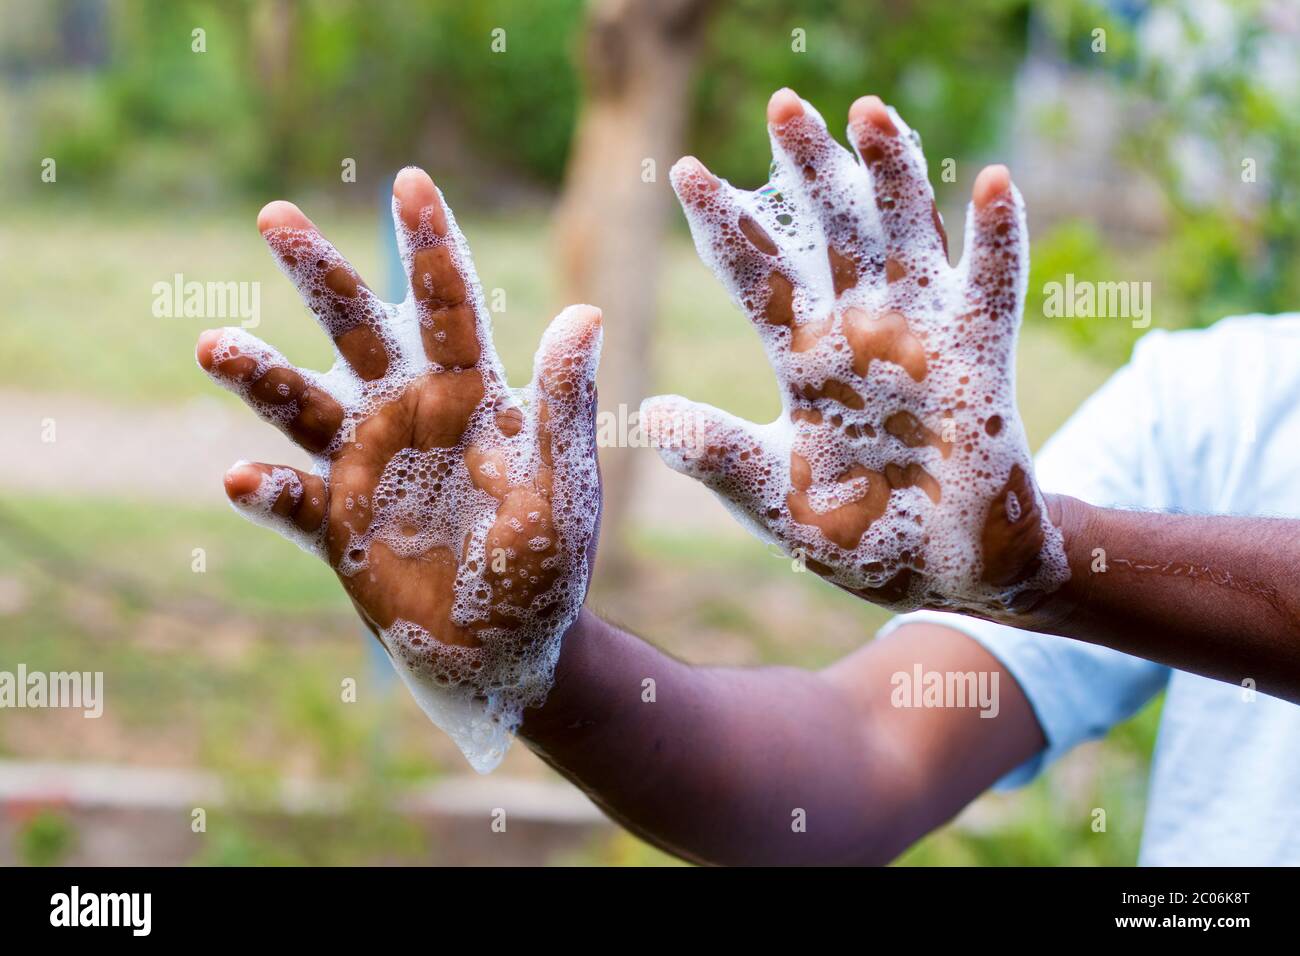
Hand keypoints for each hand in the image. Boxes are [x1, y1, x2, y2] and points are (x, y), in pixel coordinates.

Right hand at [196, 168, 601, 771]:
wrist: (510, 652)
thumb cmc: (547, 568)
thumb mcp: (563, 489)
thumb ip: (562, 407)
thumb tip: (584, 313)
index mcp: (470, 398)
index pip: (447, 308)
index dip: (430, 247)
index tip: (410, 182)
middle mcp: (406, 417)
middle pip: (355, 331)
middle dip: (318, 274)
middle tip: (274, 214)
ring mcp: (362, 468)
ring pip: (300, 405)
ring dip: (260, 375)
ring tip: (214, 345)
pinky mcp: (332, 528)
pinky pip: (290, 502)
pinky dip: (267, 492)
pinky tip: (244, 480)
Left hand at [642, 89, 1066, 615]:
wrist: (942, 575)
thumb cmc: (856, 536)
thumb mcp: (773, 499)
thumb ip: (720, 457)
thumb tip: (651, 416)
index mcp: (802, 362)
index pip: (757, 278)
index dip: (725, 225)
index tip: (683, 171)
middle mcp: (860, 335)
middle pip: (829, 234)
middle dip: (808, 171)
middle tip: (782, 105)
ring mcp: (923, 341)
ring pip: (904, 239)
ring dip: (891, 177)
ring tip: (869, 110)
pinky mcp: (984, 365)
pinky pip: (993, 292)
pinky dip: (998, 241)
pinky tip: (995, 183)